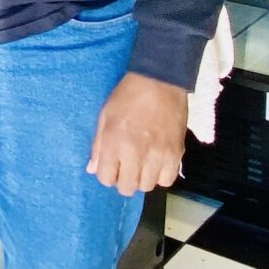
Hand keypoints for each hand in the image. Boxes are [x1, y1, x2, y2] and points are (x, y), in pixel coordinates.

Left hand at [89, 73, 187, 196]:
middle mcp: (135, 154)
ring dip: (142, 178)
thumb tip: (92, 169)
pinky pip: (167, 180)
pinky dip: (160, 176)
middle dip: (123, 179)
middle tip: (126, 165)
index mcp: (114, 144)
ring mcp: (157, 156)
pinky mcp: (176, 154)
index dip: (107, 173)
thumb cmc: (128, 96)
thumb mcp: (104, 117)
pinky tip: (157, 163)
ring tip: (142, 163)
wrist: (160, 81)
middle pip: (126, 187)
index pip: (105, 178)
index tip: (111, 165)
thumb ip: (97, 146)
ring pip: (147, 186)